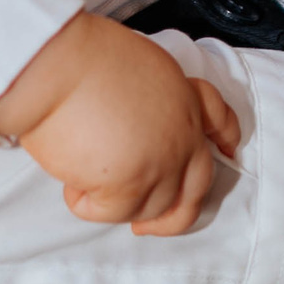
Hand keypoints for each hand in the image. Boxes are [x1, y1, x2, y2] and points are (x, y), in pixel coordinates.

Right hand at [0, 13, 241, 236]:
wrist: (56, 65)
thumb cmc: (78, 57)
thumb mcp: (137, 66)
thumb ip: (152, 101)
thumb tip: (136, 133)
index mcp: (181, 96)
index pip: (218, 118)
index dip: (224, 138)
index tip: (227, 150)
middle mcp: (182, 132)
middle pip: (196, 185)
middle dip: (175, 214)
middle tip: (148, 225)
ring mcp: (161, 163)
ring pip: (151, 207)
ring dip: (117, 203)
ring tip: (83, 177)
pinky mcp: (130, 185)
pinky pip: (110, 213)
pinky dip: (85, 203)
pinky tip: (70, 181)